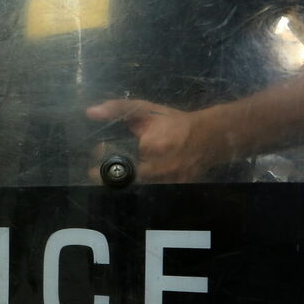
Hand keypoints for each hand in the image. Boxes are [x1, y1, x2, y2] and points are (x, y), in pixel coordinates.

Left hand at [86, 99, 214, 182]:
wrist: (212, 136)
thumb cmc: (175, 122)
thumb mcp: (146, 110)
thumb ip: (118, 109)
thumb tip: (91, 112)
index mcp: (153, 147)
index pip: (118, 166)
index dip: (102, 169)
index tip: (94, 166)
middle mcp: (163, 169)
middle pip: (127, 183)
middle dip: (110, 179)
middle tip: (101, 174)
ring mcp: (171, 182)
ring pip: (138, 191)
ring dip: (124, 185)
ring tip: (117, 176)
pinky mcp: (177, 189)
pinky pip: (152, 194)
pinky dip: (141, 188)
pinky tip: (136, 180)